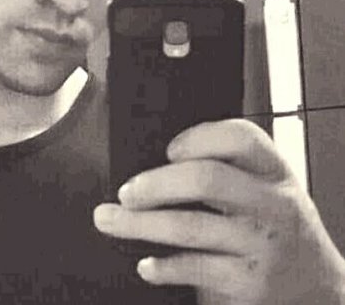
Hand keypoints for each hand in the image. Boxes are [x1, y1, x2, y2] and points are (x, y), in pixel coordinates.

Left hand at [94, 119, 344, 303]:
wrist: (315, 287)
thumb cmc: (275, 227)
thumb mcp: (263, 189)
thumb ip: (225, 169)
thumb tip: (154, 162)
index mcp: (272, 170)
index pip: (240, 137)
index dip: (198, 137)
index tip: (169, 149)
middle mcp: (272, 203)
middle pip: (206, 179)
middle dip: (156, 184)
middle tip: (127, 191)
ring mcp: (261, 244)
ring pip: (191, 227)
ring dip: (140, 224)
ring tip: (109, 220)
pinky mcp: (250, 282)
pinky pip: (196, 268)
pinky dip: (164, 267)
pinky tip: (146, 264)